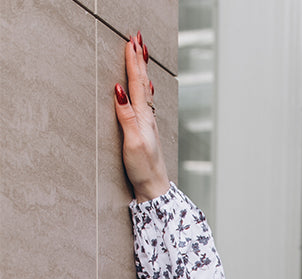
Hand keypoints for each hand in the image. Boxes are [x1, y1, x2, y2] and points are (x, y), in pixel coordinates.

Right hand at [113, 33, 169, 201]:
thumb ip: (127, 116)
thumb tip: (119, 90)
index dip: (134, 62)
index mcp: (143, 117)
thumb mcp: (132, 142)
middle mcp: (147, 117)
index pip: (137, 83)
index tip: (131, 42)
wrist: (154, 189)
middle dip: (139, 59)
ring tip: (141, 55)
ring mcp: (147, 124)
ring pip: (145, 90)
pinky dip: (143, 89)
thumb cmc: (144, 169)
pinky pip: (144, 102)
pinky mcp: (145, 132)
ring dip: (142, 70)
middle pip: (143, 83)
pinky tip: (144, 89)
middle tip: (137, 39)